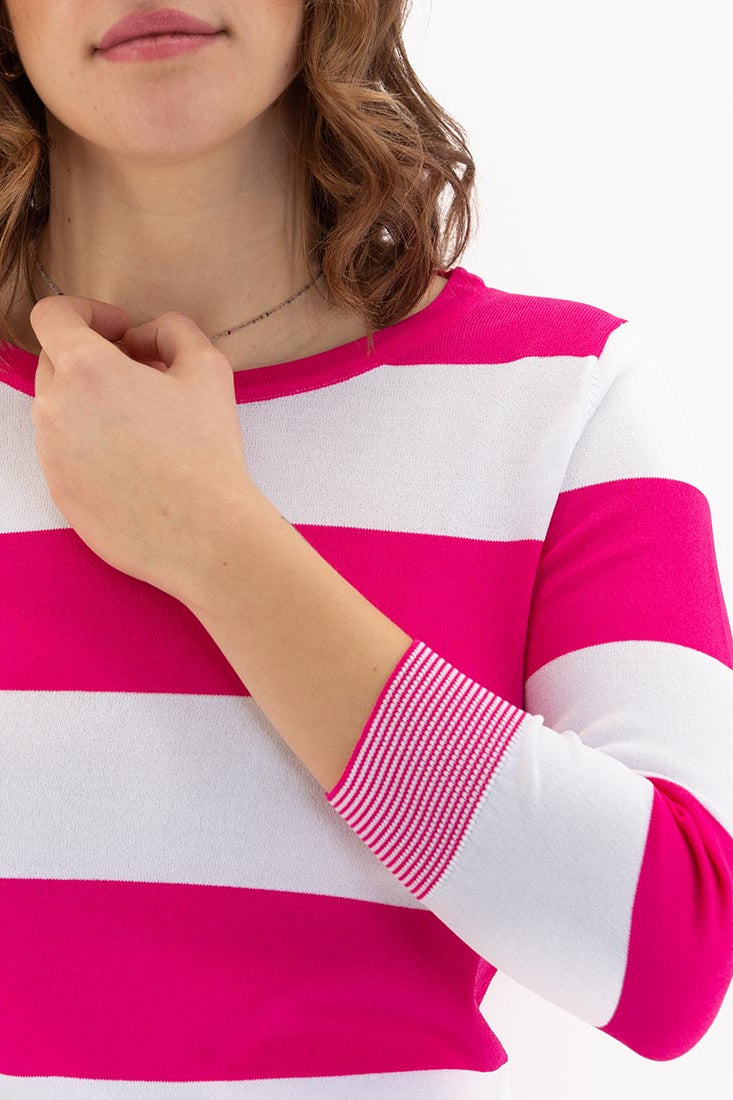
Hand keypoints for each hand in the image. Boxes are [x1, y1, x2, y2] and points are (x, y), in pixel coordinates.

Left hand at [29, 294, 254, 602]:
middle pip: (54, 361)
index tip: (119, 332)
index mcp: (86, 370)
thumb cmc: (207, 451)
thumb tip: (141, 337)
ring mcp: (50, 452)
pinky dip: (90, 443)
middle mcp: (54, 408)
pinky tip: (133, 461)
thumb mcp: (209, 367)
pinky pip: (63, 450)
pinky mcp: (57, 489)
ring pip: (58, 408)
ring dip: (91, 404)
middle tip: (142, 380)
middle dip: (93, 359)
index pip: (51, 316)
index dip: (85, 311)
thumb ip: (171, 329)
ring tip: (142, 425)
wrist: (201, 532)